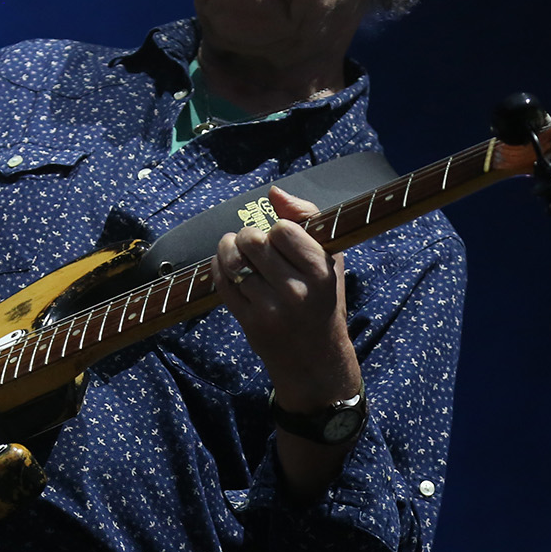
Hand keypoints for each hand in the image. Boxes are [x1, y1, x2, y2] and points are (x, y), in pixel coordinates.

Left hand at [212, 186, 363, 416]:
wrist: (316, 359)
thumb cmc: (324, 300)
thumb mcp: (331, 260)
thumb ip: (307, 219)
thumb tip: (274, 192)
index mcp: (320, 272)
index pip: (282, 228)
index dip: (277, 229)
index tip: (282, 240)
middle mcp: (296, 291)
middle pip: (252, 240)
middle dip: (249, 237)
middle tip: (256, 245)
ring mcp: (269, 309)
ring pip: (232, 261)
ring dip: (230, 251)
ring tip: (239, 254)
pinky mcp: (249, 323)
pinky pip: (221, 283)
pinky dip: (219, 268)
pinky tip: (229, 268)